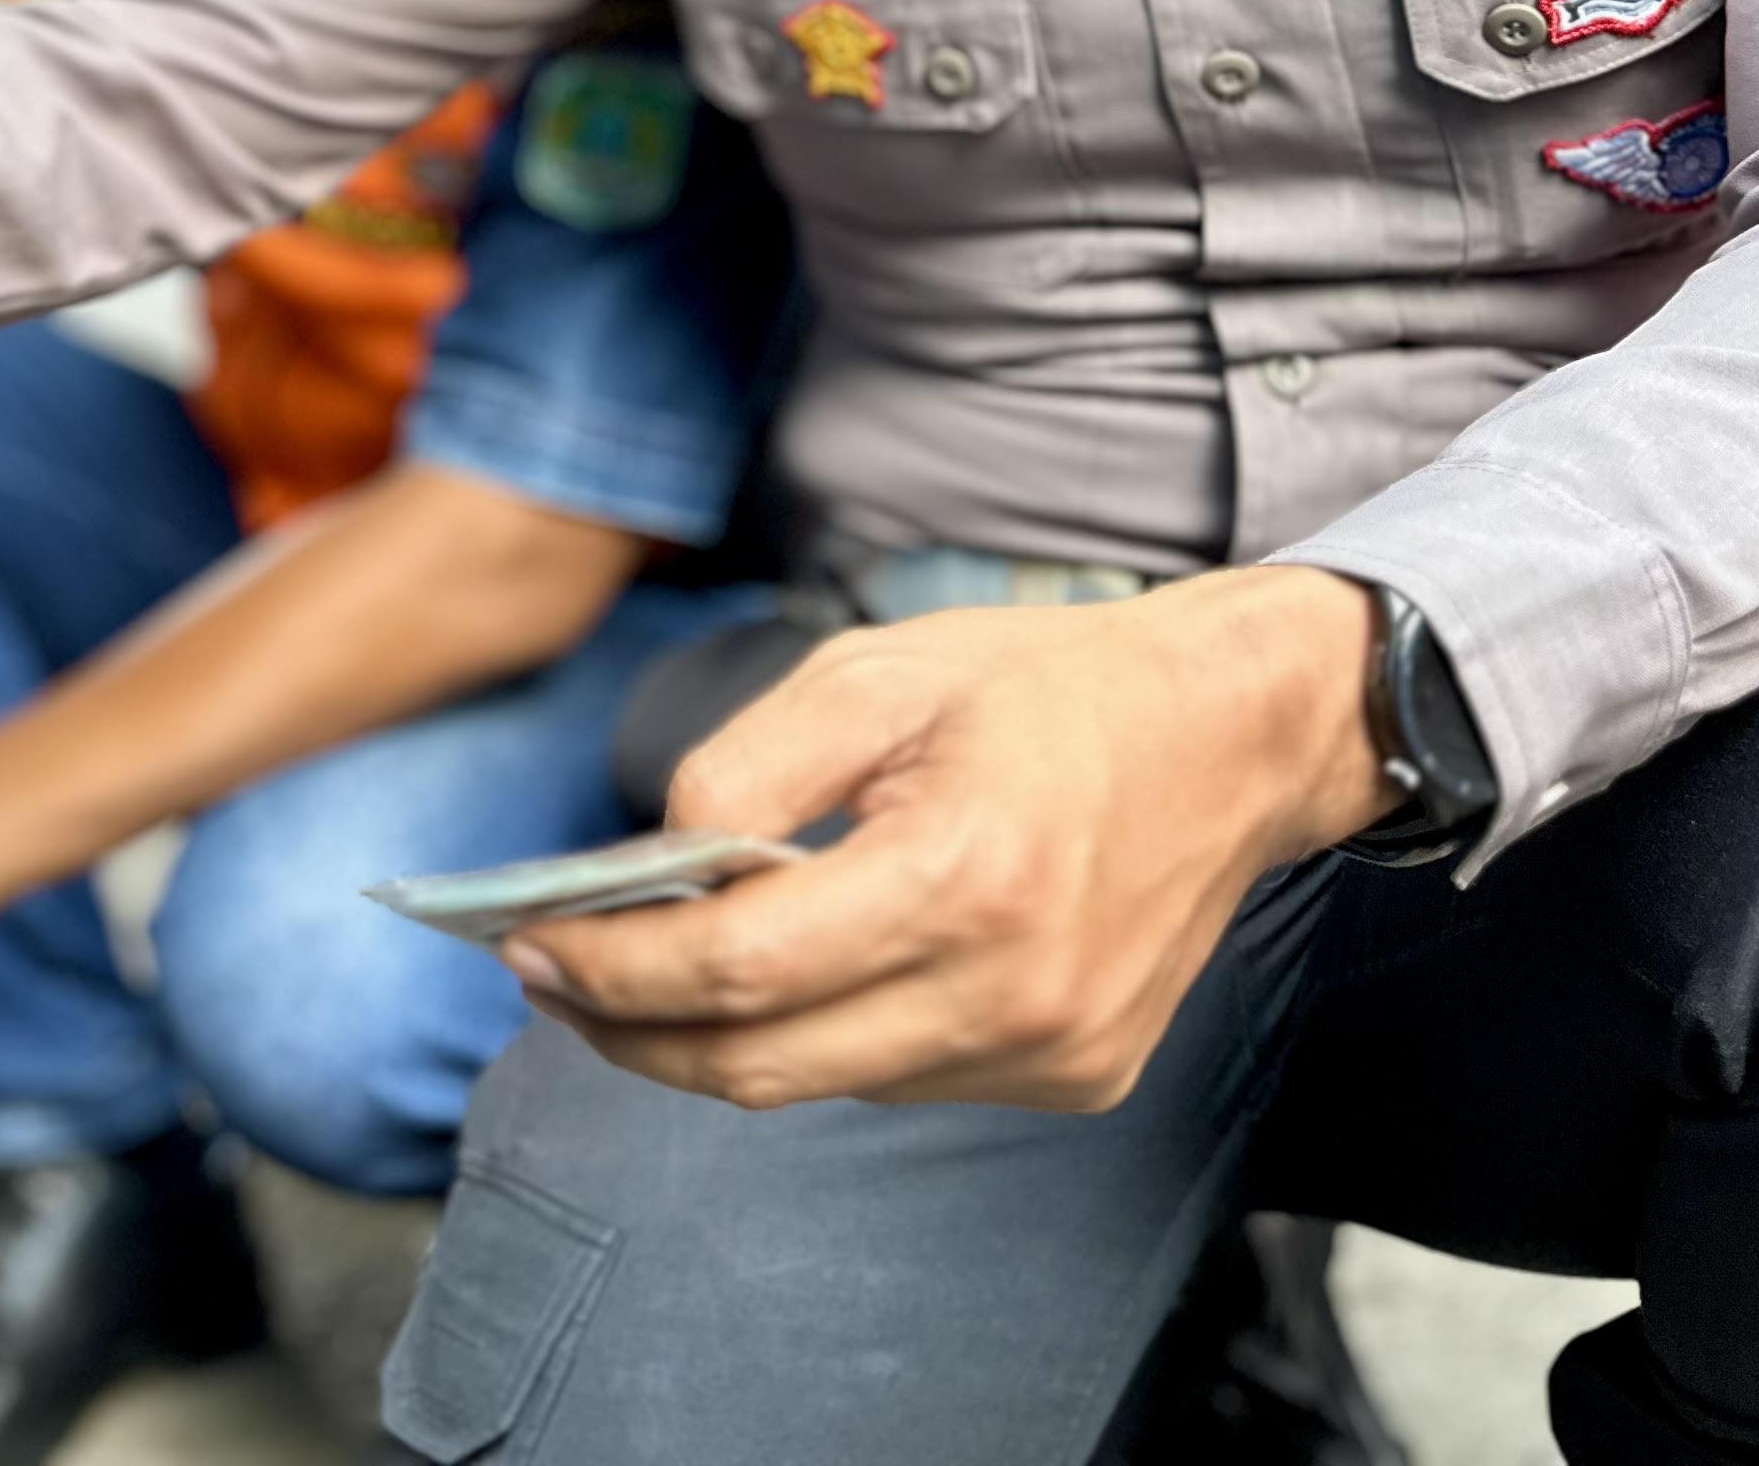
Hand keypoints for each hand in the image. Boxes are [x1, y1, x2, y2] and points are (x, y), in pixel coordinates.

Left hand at [506, 566, 1385, 1114]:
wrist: (1236, 734)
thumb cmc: (1047, 686)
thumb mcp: (875, 673)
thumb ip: (744, 769)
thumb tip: (642, 868)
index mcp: (962, 876)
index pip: (735, 969)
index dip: (610, 970)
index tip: (522, 947)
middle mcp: (1012, 991)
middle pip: (760, 1064)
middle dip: (630, 1031)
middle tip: (547, 980)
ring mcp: (1052, 1051)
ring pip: (823, 1084)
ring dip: (716, 1042)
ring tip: (638, 977)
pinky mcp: (1077, 1076)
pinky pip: (901, 1080)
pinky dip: (821, 1037)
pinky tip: (788, 972)